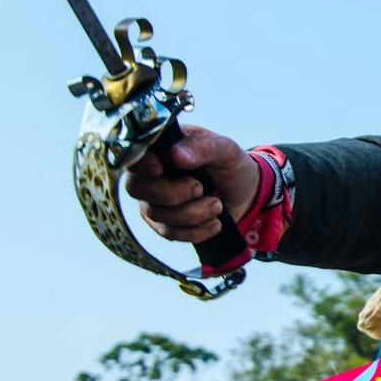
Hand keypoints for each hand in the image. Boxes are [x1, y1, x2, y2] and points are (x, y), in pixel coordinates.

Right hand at [124, 124, 261, 241]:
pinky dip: (195, 231)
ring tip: (217, 205)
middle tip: (200, 188)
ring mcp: (154, 201)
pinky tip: (214, 223)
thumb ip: (202, 146)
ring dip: (192, 214)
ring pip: (156, 214)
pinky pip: (170, 233)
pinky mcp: (164, 223)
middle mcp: (150, 175)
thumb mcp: (224, 149)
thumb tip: (177, 154)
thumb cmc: (230, 165)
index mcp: (161, 148)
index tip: (159, 169)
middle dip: (172, 194)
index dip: (141, 165)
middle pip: (137, 188)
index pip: (134, 155)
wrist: (245, 194)